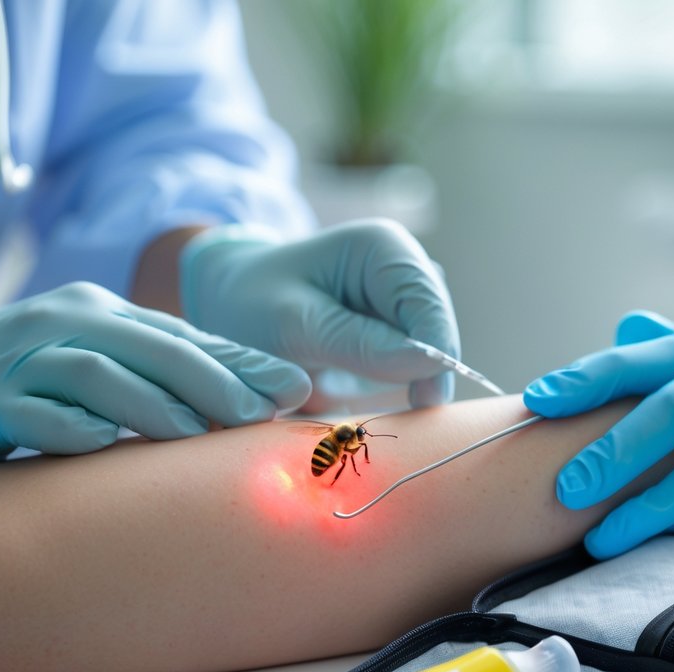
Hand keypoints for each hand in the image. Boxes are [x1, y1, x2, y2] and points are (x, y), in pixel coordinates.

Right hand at [0, 282, 310, 461]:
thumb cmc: (20, 371)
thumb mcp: (90, 357)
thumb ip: (154, 372)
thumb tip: (241, 401)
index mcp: (100, 312)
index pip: (184, 335)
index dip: (242, 361)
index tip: (298, 388)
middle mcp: (64, 323)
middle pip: (150, 347)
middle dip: (212, 379)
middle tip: (260, 412)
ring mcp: (19, 359)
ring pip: (96, 373)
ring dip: (151, 403)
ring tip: (198, 433)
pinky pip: (29, 410)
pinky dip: (67, 425)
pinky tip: (103, 442)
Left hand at [180, 219, 459, 407]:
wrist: (233, 307)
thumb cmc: (252, 306)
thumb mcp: (295, 327)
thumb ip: (361, 344)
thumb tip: (430, 364)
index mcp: (383, 248)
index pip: (432, 310)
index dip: (433, 360)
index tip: (417, 403)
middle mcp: (406, 268)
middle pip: (441, 336)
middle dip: (421, 377)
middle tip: (381, 421)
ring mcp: (408, 302)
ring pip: (435, 359)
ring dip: (408, 389)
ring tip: (361, 408)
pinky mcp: (404, 332)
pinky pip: (418, 371)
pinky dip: (397, 393)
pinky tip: (365, 401)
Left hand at [523, 311, 673, 556]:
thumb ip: (651, 361)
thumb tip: (595, 350)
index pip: (638, 359)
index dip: (585, 381)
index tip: (537, 403)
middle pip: (673, 413)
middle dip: (614, 454)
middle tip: (567, 489)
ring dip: (647, 511)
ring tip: (600, 540)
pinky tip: (657, 551)